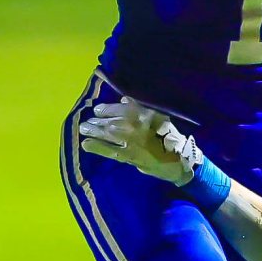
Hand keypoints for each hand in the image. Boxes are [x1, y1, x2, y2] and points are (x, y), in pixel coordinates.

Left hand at [79, 98, 202, 185]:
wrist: (177, 160)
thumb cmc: (170, 137)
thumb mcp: (158, 118)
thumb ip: (139, 108)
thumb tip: (123, 100)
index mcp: (143, 113)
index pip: (119, 108)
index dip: (105, 109)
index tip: (97, 110)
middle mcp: (134, 124)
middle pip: (109, 120)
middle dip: (96, 121)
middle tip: (86, 122)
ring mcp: (129, 140)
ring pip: (106, 133)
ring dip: (92, 131)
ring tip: (83, 129)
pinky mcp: (126, 155)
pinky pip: (107, 150)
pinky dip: (96, 147)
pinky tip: (85, 144)